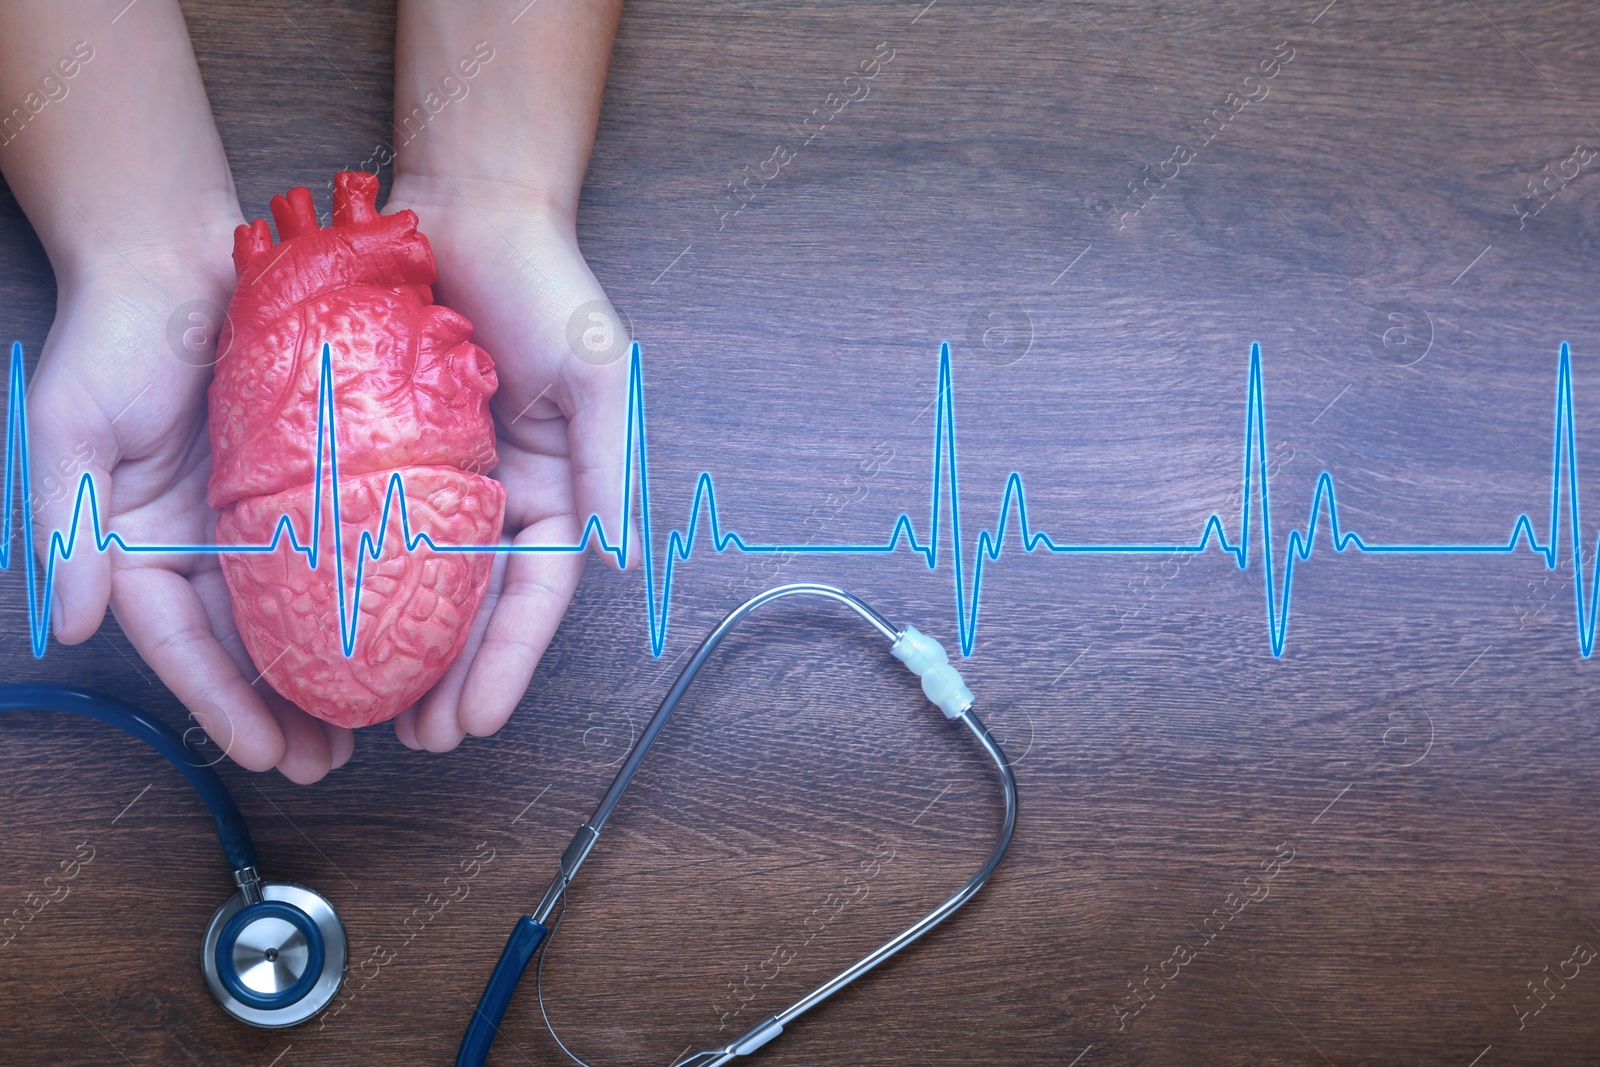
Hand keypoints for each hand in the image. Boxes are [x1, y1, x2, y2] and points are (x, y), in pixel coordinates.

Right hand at [29, 235, 356, 783]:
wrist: (179, 257)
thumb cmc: (112, 337)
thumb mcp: (69, 426)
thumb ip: (66, 524)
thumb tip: (69, 624)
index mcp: (137, 546)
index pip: (179, 643)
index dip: (219, 701)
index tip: (263, 753)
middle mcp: (201, 542)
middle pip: (246, 644)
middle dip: (286, 709)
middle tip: (332, 761)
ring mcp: (257, 515)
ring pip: (299, 612)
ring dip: (331, 670)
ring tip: (375, 725)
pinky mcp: (308, 482)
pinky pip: (341, 549)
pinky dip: (365, 596)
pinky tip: (400, 634)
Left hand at [382, 177, 635, 751]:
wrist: (468, 207)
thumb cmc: (546, 285)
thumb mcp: (597, 375)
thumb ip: (612, 465)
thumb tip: (623, 560)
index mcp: (555, 491)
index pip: (537, 596)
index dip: (510, 663)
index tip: (478, 721)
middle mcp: (495, 496)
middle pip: (473, 608)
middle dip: (451, 678)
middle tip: (417, 739)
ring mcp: (433, 477)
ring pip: (415, 583)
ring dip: (399, 651)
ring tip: (370, 713)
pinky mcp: (377, 450)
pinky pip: (360, 527)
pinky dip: (347, 582)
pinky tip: (321, 627)